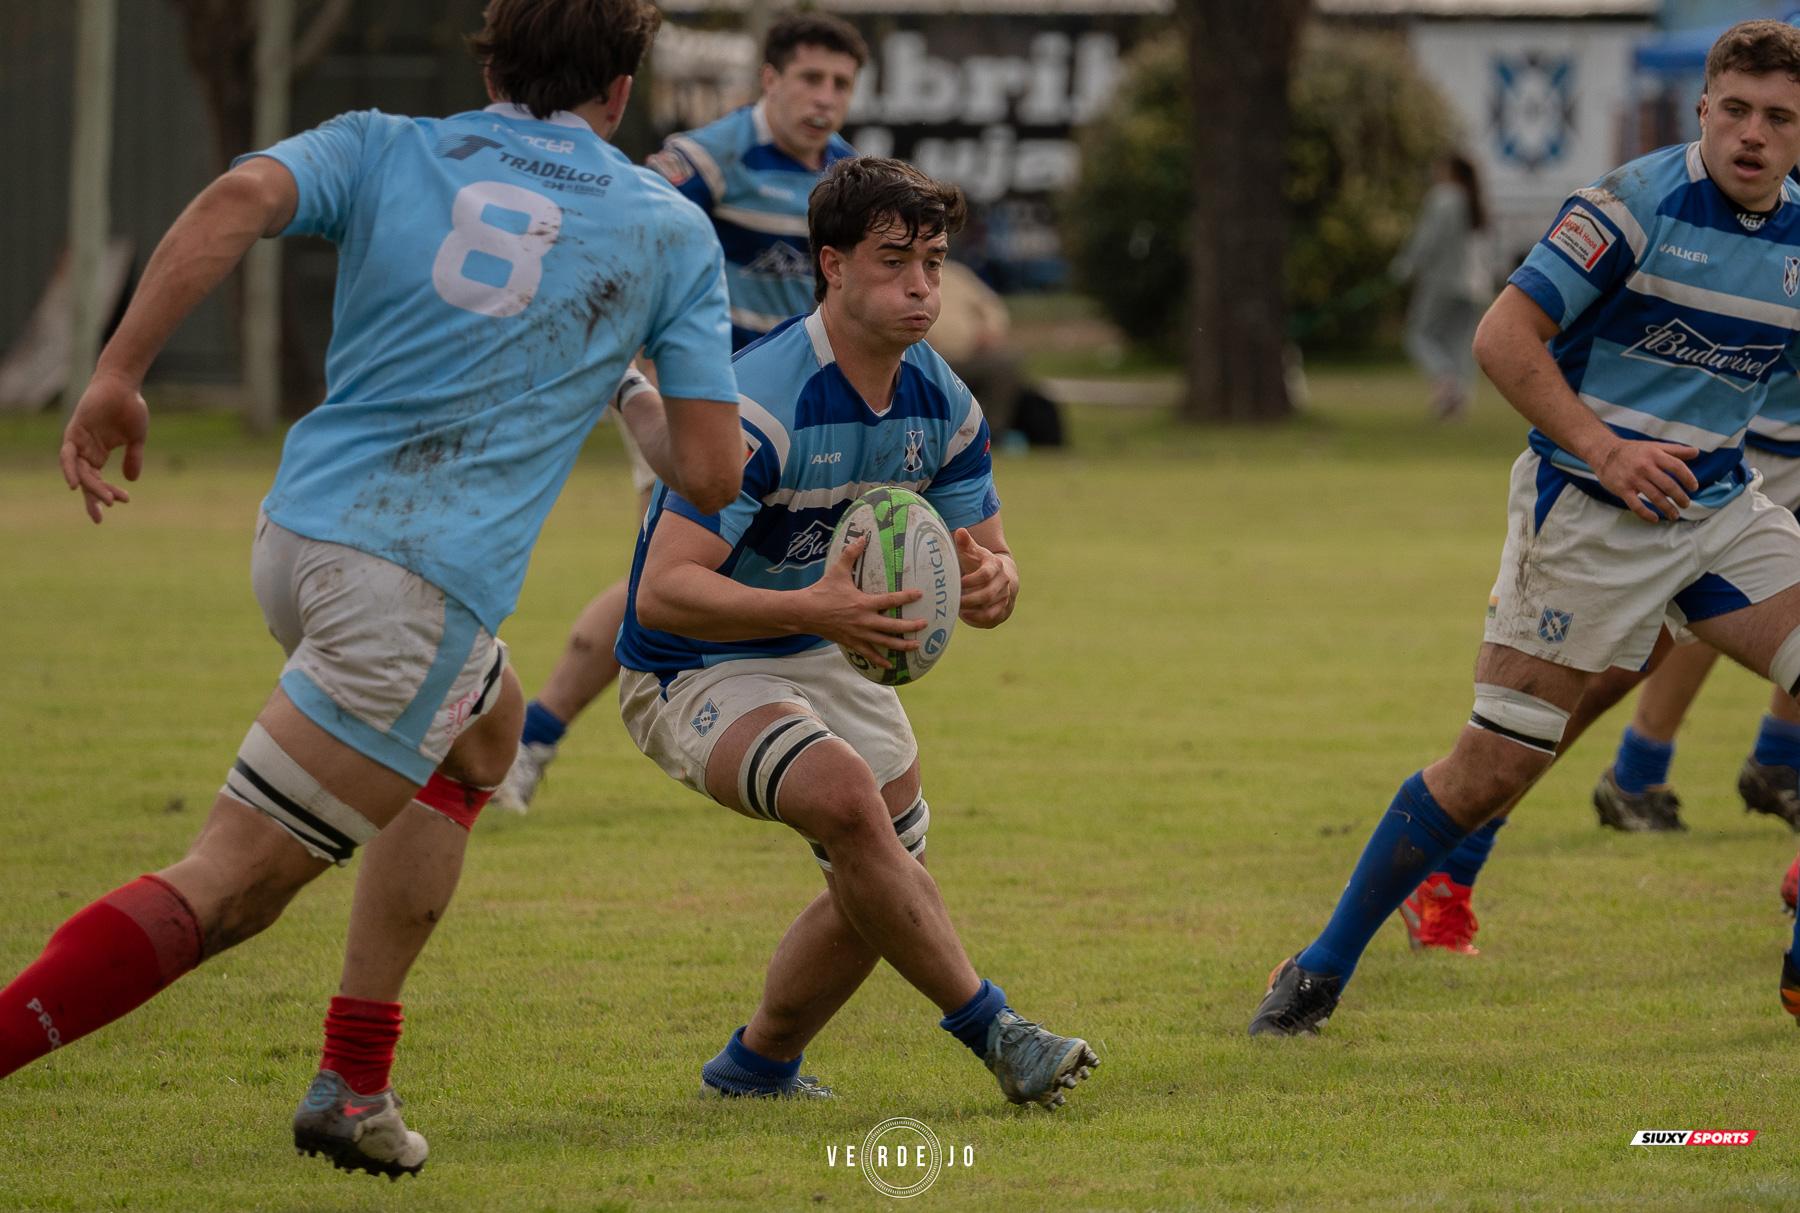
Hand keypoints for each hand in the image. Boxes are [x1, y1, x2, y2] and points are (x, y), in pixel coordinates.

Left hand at [59, 371, 147, 523]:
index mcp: (98, 453)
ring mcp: (78, 441)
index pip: (97, 480)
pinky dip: (69, 470)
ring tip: (106, 499)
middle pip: (86, 480)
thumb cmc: (130, 408)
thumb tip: (132, 480)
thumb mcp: (136, 439)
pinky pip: (67, 455)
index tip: (122, 503)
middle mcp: (85, 450)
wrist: (123, 385)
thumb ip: (133, 458)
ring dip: (91, 487)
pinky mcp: (74, 431)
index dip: (107, 494)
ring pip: (80, 472)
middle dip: (98, 496)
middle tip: (109, 509)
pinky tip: (74, 484)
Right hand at [797, 535, 924, 668]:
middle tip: (925, 624)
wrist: (805, 612)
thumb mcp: (837, 571)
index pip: (891, 600)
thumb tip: (862, 537)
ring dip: (902, 645)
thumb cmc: (822, 591)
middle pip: (894, 626)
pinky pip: (869, 654)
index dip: (907, 597)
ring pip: (885, 643)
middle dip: (911, 626)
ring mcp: (859, 634)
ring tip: (917, 646)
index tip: (920, 594)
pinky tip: (890, 666)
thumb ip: (851, 554)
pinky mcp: (852, 643)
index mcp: (864, 603)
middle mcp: (865, 621)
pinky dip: (880, 661)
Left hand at [955, 527, 1017, 627]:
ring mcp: (1004, 595)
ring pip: (990, 607)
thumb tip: (960, 531)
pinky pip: (992, 617)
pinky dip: (979, 619)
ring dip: (973, 610)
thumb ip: (965, 543)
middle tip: (954, 601)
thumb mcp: (973, 552)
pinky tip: (966, 616)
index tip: (958, 584)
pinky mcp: (1003, 608)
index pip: (985, 575)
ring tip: (958, 609)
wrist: (1001, 575)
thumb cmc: (980, 562)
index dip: (971, 581)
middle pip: (987, 594)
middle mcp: (1003, 581)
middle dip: (969, 600)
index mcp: (995, 565)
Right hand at [1590, 436, 1699, 521]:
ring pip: (1654, 497)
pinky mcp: (1622, 489)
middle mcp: (1645, 466)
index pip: (1677, 467)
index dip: (1688, 478)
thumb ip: (1675, 450)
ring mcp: (1633, 479)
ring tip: (1675, 515)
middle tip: (1686, 504)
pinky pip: (1636, 505)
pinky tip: (1654, 519)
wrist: (1604, 452)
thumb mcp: (1654, 447)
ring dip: (1667, 508)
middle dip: (1680, 497)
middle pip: (1668, 485)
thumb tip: (1696, 452)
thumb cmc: (1633, 451)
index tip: (1694, 488)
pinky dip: (1646, 514)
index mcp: (1655, 455)